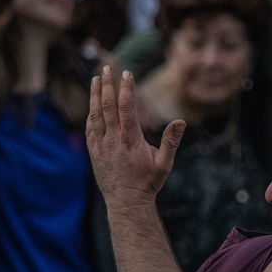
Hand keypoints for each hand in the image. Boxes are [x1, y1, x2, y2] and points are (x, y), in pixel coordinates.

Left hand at [86, 66, 184, 208]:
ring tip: (95, 78)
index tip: (127, 73)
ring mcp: (101, 146)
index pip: (126, 107)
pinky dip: (91, 114)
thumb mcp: (164, 163)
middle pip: (107, 106)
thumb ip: (171, 141)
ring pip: (95, 114)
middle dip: (106, 85)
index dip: (126, 88)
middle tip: (107, 68)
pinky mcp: (94, 152)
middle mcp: (113, 140)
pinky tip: (92, 104)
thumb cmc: (148, 183)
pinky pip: (90, 128)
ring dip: (94, 95)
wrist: (127, 202)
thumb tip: (181, 121)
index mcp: (131, 140)